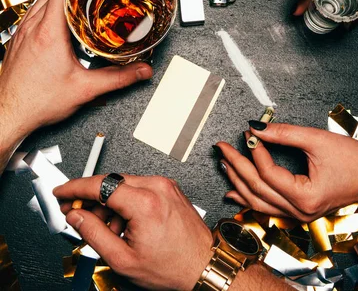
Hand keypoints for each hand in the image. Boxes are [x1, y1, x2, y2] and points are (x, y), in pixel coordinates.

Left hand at [0, 0, 151, 155]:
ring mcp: (21, 35)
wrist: (9, 116)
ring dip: (57, 1)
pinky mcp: (15, 44)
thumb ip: (117, 78)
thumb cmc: (37, 102)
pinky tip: (56, 27)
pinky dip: (45, 14)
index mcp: (49, 33)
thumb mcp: (85, 89)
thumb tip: (140, 71)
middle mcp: (32, 29)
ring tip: (75, 7)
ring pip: (38, 4)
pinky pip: (30, 18)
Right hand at [54, 174, 212, 290]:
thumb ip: (93, 234)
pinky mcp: (169, 188)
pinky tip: (123, 224)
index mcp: (145, 203)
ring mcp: (165, 185)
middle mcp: (157, 187)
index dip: (75, 188)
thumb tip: (76, 216)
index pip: (100, 185)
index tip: (61, 192)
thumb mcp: (123, 258)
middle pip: (111, 183)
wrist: (203, 265)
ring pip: (124, 185)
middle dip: (91, 199)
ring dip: (109, 204)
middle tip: (76, 213)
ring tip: (108, 231)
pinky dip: (126, 203)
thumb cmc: (171, 266)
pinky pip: (139, 188)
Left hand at [216, 123, 357, 220]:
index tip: (248, 133)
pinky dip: (249, 198)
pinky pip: (267, 207)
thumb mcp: (317, 140)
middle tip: (222, 148)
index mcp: (305, 197)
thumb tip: (257, 127)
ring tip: (224, 164)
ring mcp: (298, 215)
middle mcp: (299, 211)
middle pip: (257, 189)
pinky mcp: (298, 211)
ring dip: (238, 182)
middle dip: (237, 166)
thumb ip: (284, 133)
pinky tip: (233, 192)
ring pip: (258, 202)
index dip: (255, 151)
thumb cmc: (354, 160)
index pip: (268, 174)